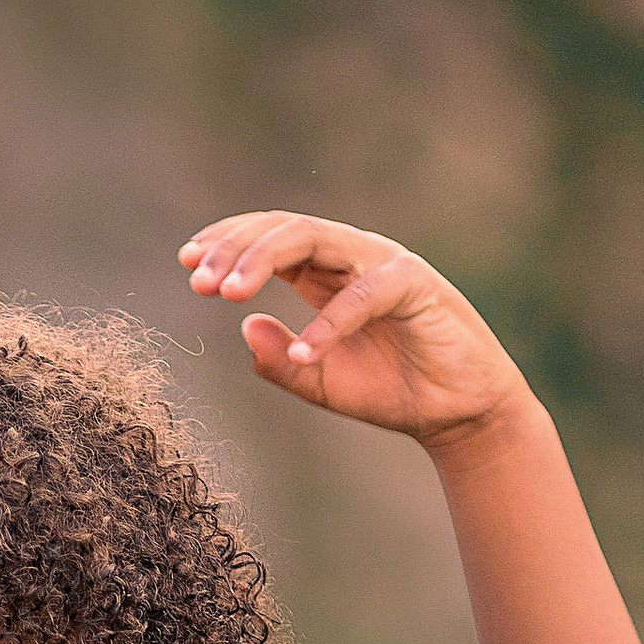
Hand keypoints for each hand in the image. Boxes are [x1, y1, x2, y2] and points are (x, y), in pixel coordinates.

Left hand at [177, 210, 528, 448]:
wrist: (456, 414)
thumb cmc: (391, 389)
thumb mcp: (318, 382)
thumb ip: (277, 361)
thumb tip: (243, 329)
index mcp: (324, 272)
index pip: (268, 238)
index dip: (227, 243)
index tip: (187, 263)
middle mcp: (351, 257)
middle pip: (284, 229)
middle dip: (235, 249)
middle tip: (199, 282)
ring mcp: (384, 264)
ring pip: (317, 238)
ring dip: (266, 259)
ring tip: (229, 294)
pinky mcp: (416, 285)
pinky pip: (364, 294)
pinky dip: (329, 322)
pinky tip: (300, 351)